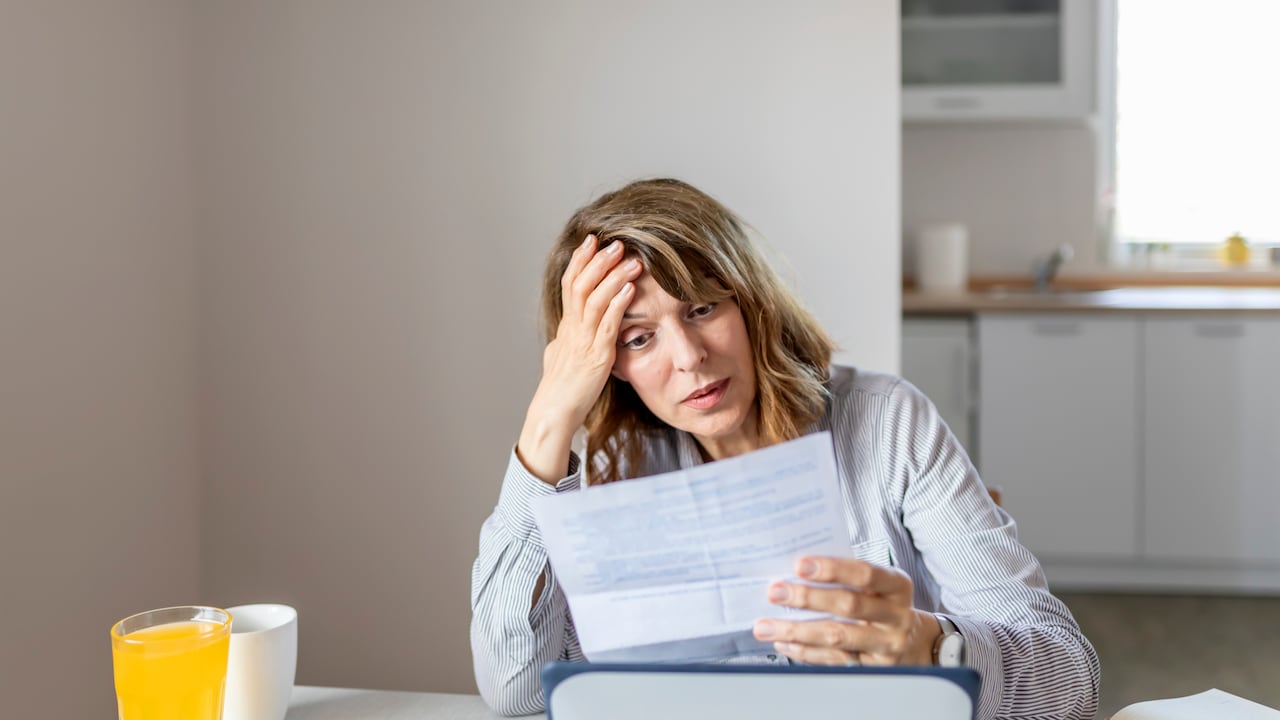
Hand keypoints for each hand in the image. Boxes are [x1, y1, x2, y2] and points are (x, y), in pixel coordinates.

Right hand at [517, 235, 642, 482]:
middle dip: (598, 261)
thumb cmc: (561, 389)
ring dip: (613, 277)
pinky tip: (629, 290)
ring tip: (631, 260)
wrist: (555, 412)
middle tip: (615, 242)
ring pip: (594, 300)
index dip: (581, 260)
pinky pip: (607, 326)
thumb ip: (566, 340)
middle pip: (581, 285)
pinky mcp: (597, 357)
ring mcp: (584, 341)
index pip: (571, 284)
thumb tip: (563, 333)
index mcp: (567, 326)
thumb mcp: (561, 357)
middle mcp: (573, 329)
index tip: (593, 240)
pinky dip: (618, 305)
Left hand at [751, 556, 939, 665]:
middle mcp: (896, 616)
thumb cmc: (883, 603)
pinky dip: (804, 651)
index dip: (832, 569)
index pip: (864, 574)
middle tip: (775, 592)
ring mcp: (886, 644)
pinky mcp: (872, 667)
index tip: (799, 565)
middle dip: (807, 598)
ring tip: (765, 626)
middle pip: (848, 606)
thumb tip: (795, 569)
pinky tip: (783, 643)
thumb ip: (846, 575)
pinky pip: (833, 660)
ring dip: (796, 631)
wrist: (914, 642)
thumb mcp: (877, 584)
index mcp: (896, 586)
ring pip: (837, 637)